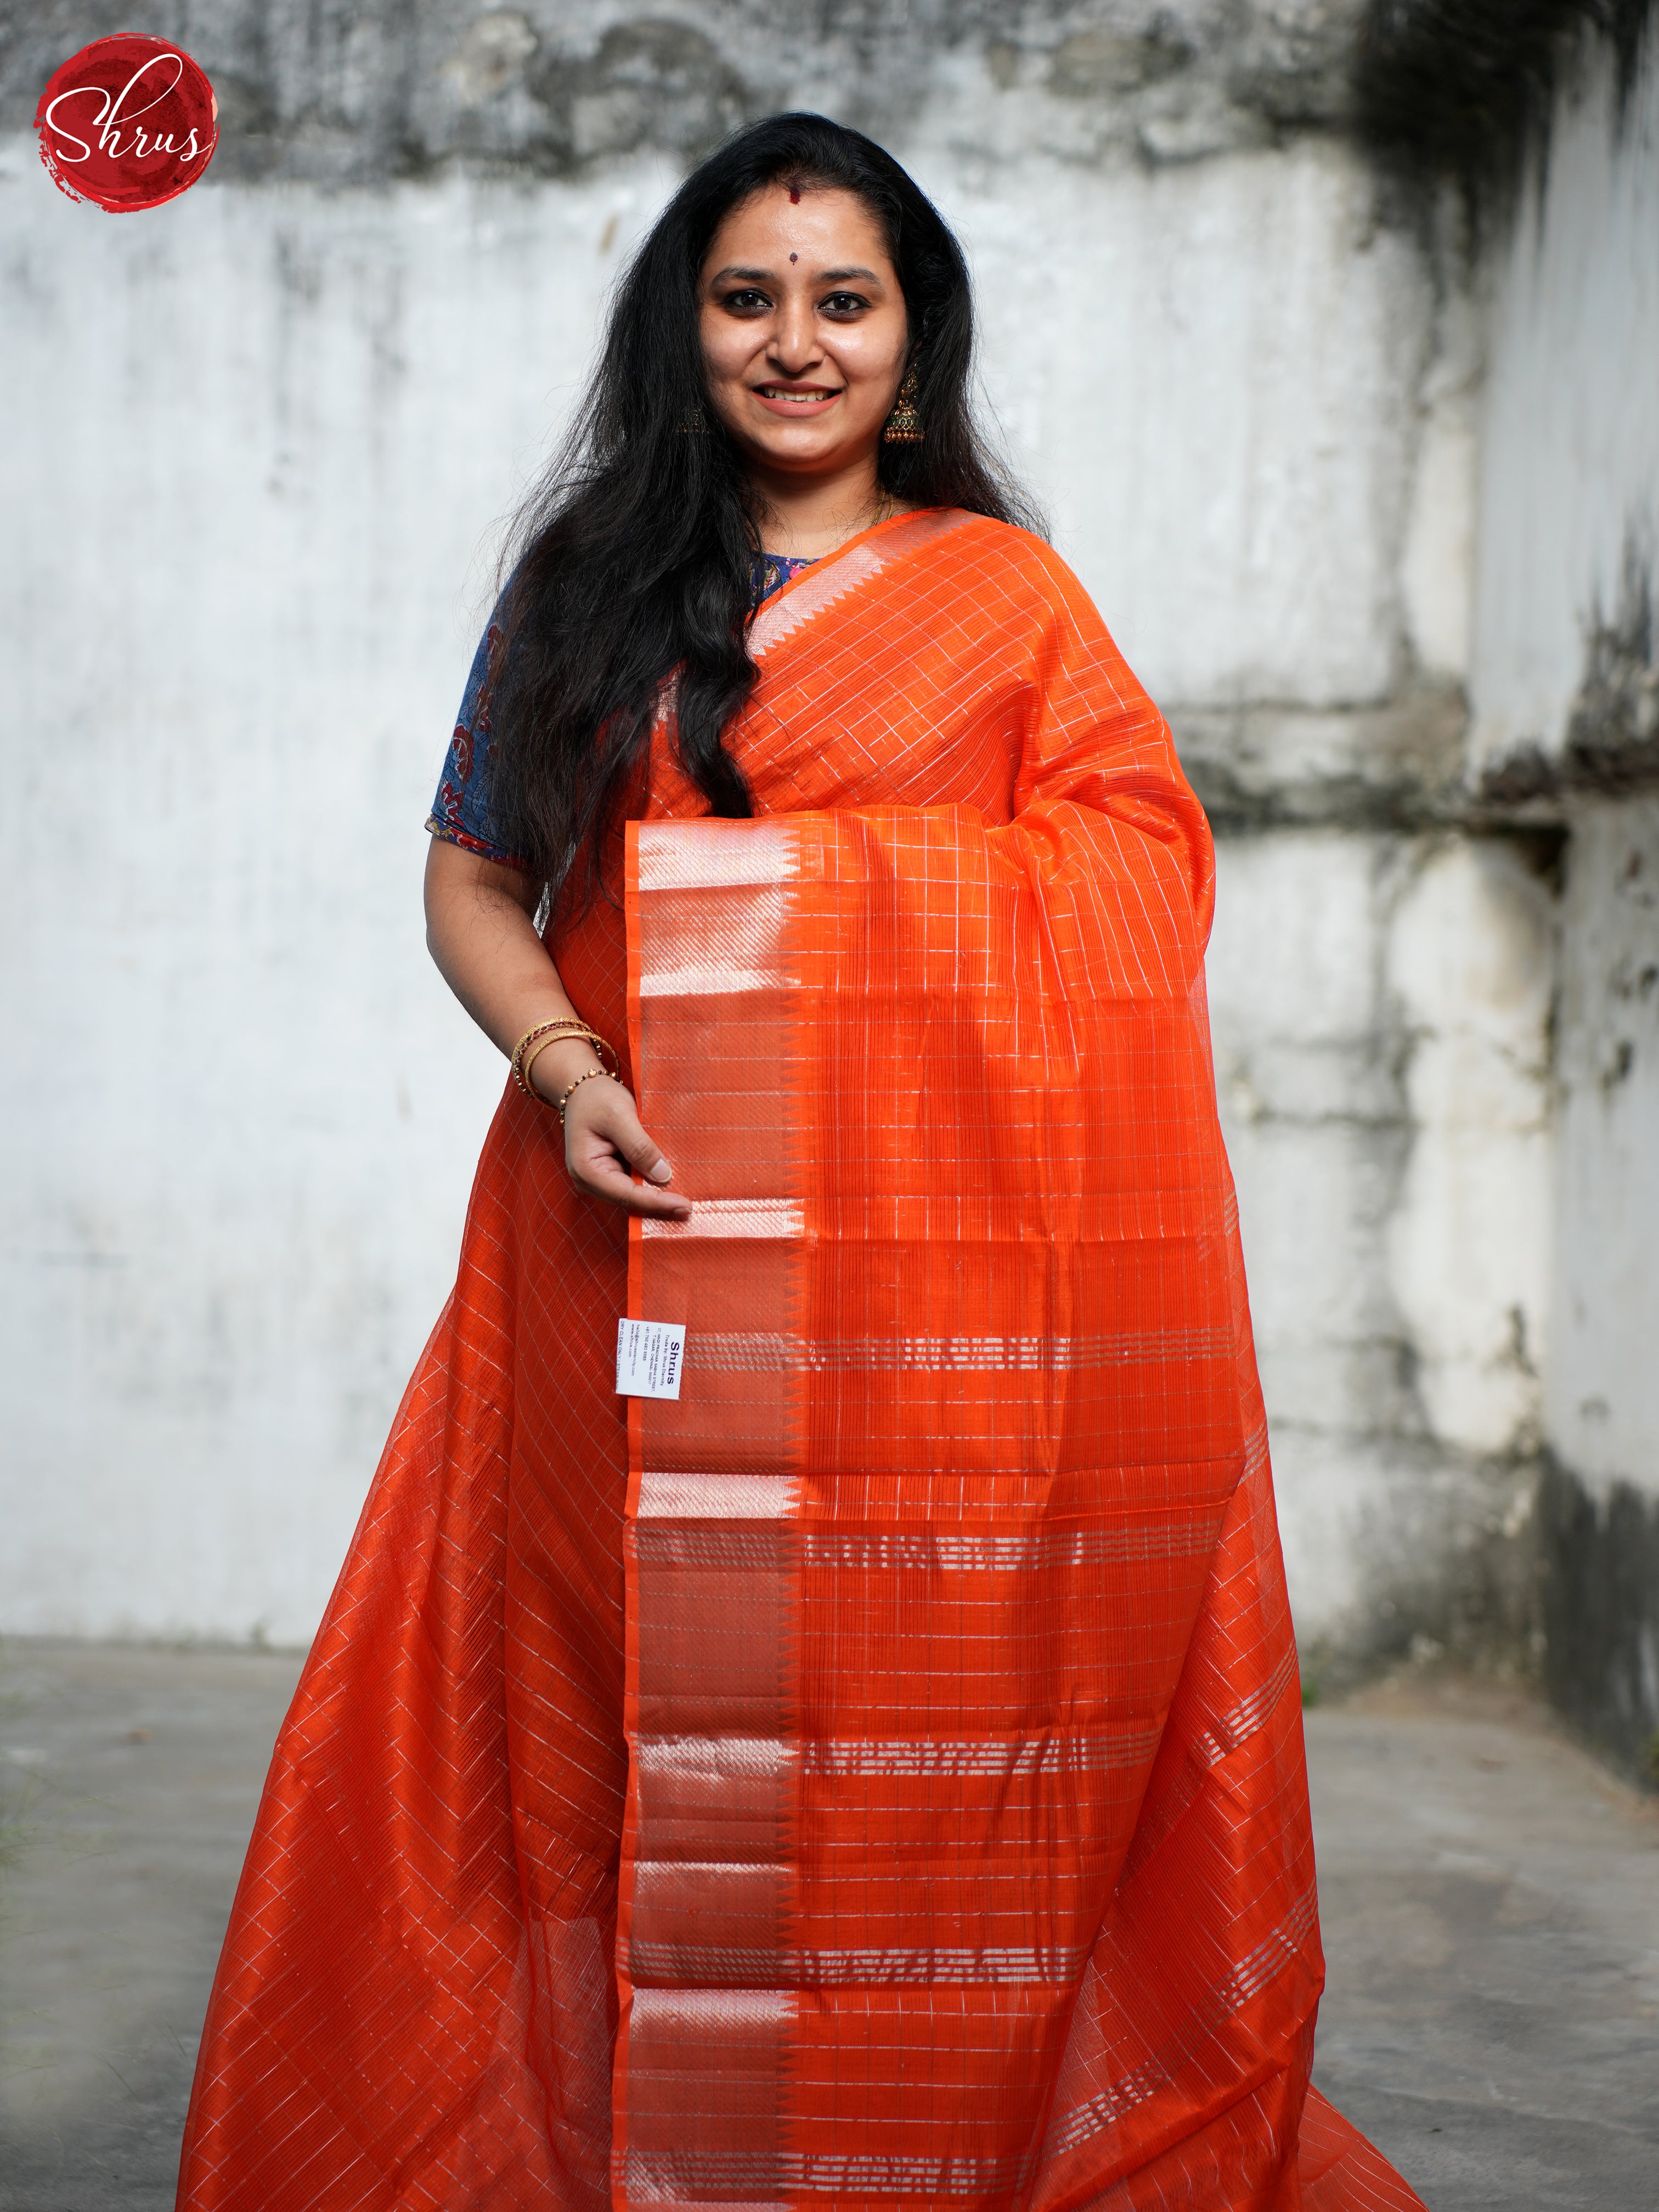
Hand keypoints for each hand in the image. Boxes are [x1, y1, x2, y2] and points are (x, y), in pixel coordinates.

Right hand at [533, 1042, 691, 1220]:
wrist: (582, 1089)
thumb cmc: (597, 1098)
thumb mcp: (619, 1116)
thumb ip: (640, 1147)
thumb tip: (664, 1176)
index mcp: (586, 1171)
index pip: (627, 1195)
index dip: (657, 1202)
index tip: (685, 1206)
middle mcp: (590, 1182)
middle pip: (630, 1201)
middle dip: (660, 1205)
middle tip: (691, 1209)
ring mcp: (599, 1180)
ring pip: (633, 1197)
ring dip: (658, 1198)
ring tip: (686, 1203)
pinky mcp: (610, 1173)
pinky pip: (633, 1186)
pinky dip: (652, 1187)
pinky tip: (673, 1187)